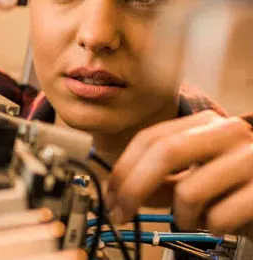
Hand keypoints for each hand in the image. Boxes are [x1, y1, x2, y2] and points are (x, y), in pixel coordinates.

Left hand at [107, 110, 252, 237]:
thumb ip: (163, 180)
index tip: (111, 194)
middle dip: (133, 188)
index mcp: (206, 123)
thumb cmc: (237, 187)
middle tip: (121, 214)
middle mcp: (227, 132)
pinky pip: (218, 217)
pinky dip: (211, 227)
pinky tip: (220, 222)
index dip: (123, 167)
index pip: (151, 137)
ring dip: (181, 216)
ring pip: (189, 191)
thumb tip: (125, 190)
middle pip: (164, 153)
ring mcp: (249, 158)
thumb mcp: (197, 176)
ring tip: (194, 218)